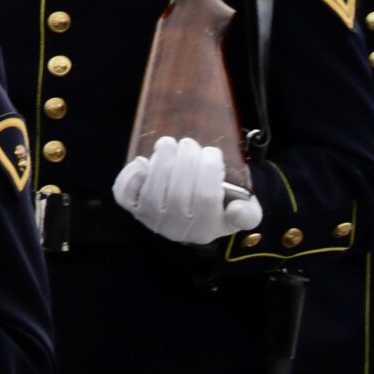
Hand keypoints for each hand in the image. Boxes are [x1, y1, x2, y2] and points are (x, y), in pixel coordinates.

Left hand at [113, 134, 262, 244]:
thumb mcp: (244, 211)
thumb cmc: (220, 206)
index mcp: (206, 230)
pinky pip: (125, 197)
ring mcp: (151, 220)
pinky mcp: (132, 208)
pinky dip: (130, 178)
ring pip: (151, 194)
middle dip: (184, 162)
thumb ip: (248, 214)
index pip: (206, 199)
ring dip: (160, 164)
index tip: (212, 152)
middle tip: (189, 143)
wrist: (193, 215)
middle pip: (177, 196)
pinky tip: (142, 162)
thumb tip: (239, 210)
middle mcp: (176, 230)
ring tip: (168, 144)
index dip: (208, 170)